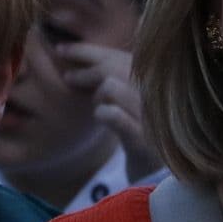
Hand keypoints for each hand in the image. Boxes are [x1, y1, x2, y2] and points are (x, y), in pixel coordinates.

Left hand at [57, 43, 160, 179]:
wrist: (160, 173)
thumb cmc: (144, 130)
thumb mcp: (137, 98)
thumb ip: (118, 75)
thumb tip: (79, 55)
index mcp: (158, 79)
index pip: (119, 53)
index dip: (89, 50)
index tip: (62, 48)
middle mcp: (158, 93)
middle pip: (113, 66)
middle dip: (85, 69)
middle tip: (68, 77)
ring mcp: (152, 116)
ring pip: (110, 86)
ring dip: (97, 96)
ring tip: (97, 106)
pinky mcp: (143, 138)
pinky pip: (112, 114)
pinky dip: (102, 113)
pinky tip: (102, 117)